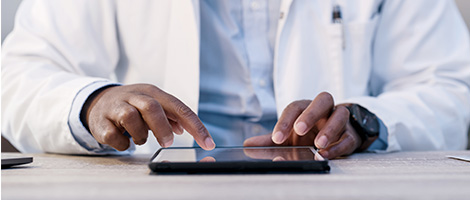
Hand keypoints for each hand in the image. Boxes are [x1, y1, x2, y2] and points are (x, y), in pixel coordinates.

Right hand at [82, 84, 215, 150]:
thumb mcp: (154, 106)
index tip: (208, 144)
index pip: (179, 108)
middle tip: (167, 143)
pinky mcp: (101, 122)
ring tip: (139, 138)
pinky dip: (123, 144)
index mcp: (153, 92)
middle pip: (152, 107)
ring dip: (140, 135)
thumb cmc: (133, 106)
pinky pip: (113, 135)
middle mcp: (134, 96)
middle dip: (162, 128)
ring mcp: (116, 107)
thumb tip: (183, 128)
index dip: (196, 127)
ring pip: (130, 118)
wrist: (98, 102)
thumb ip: (170, 116)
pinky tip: (124, 141)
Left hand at [244, 92, 361, 158]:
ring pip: (340, 115)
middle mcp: (325, 110)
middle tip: (299, 130)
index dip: (285, 121)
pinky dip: (338, 146)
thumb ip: (270, 139)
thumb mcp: (290, 135)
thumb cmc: (310, 133)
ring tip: (318, 144)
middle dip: (311, 114)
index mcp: (306, 107)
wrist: (336, 136)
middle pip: (323, 100)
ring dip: (329, 129)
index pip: (295, 107)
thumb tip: (248, 144)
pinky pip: (348, 137)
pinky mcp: (351, 135)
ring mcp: (340, 120)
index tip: (276, 138)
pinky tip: (326, 154)